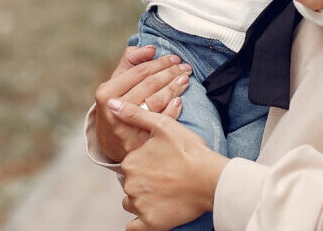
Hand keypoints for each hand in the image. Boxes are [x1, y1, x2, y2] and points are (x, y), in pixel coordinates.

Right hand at [94, 45, 190, 161]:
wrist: (109, 139)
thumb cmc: (117, 102)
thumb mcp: (118, 80)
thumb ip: (132, 59)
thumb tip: (151, 49)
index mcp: (106, 92)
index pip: (139, 72)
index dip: (159, 63)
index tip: (174, 58)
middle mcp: (114, 110)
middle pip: (149, 86)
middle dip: (170, 73)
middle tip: (185, 67)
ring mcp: (126, 128)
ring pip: (156, 102)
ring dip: (174, 88)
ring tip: (185, 79)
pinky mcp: (139, 142)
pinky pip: (160, 123)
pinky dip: (172, 110)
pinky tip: (180, 100)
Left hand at [116, 104, 228, 230]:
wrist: (212, 179)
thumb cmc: (190, 151)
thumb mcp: (162, 125)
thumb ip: (134, 114)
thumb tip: (110, 104)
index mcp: (130, 161)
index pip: (130, 166)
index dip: (145, 165)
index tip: (162, 165)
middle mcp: (130, 184)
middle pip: (131, 184)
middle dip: (143, 183)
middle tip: (166, 180)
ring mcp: (139, 205)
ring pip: (132, 203)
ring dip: (143, 200)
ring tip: (164, 195)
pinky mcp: (151, 223)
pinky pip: (134, 228)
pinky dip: (140, 223)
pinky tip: (153, 215)